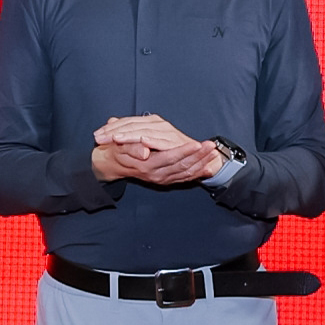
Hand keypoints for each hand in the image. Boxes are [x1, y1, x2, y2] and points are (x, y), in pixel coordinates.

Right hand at [94, 115, 225, 186]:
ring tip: (213, 154)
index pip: (169, 158)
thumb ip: (132, 148)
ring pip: (185, 173)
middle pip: (182, 166)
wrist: (111, 165)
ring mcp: (162, 179)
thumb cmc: (116, 151)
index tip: (197, 143)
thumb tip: (144, 151)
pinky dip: (197, 174)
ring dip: (201, 163)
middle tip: (212, 146)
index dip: (184, 151)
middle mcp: (156, 174)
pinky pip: (184, 179)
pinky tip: (207, 168)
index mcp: (146, 165)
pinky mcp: (165, 180)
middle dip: (199, 156)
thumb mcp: (119, 147)